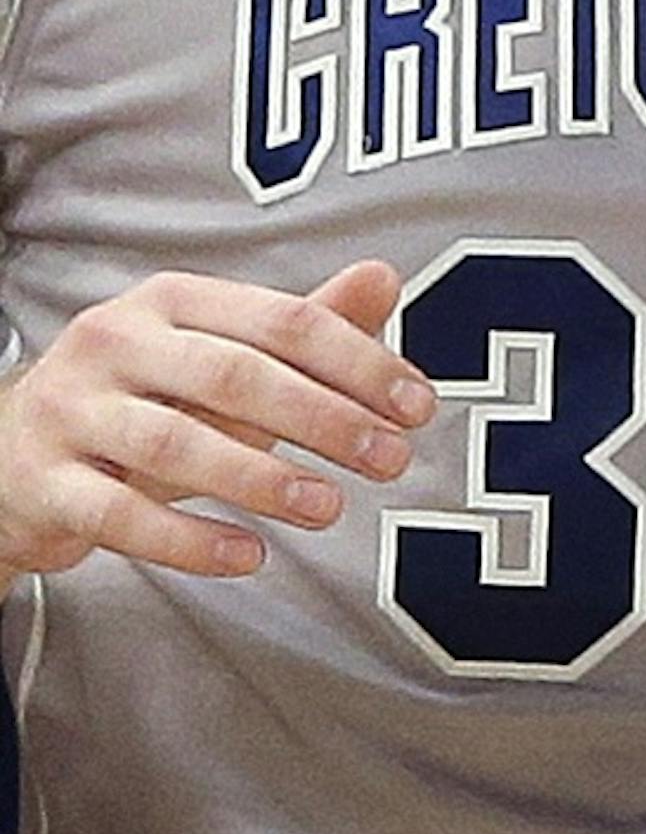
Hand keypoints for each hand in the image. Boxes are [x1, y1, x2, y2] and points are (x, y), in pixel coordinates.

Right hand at [0, 259, 433, 587]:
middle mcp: (117, 340)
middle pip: (237, 376)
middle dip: (325, 419)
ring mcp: (74, 410)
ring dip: (263, 479)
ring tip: (329, 508)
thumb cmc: (140, 399)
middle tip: (391, 459)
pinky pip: (121, 515)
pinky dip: (190, 540)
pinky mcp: (44, 482)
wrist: (8, 451)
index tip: (417, 406)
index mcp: (172, 298)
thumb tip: (384, 278)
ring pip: (178, 445)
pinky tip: (250, 555)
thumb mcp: (218, 354)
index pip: (283, 321)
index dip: (358, 362)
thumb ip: (301, 327)